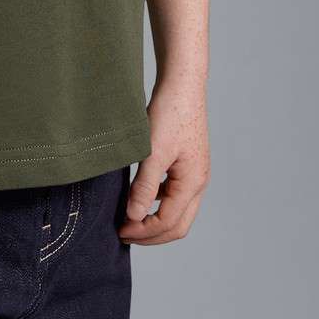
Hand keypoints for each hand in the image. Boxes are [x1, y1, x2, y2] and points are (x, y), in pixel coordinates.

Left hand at [117, 80, 209, 245]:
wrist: (182, 84)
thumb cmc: (170, 113)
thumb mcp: (153, 152)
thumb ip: (144, 187)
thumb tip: (134, 217)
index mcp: (192, 183)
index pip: (168, 223)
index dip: (143, 232)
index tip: (120, 230)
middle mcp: (198, 183)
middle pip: (178, 225)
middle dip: (151, 234)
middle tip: (124, 233)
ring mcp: (195, 174)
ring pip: (178, 212)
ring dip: (155, 221)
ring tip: (129, 220)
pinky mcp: (188, 165)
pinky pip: (175, 196)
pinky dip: (158, 205)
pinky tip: (140, 198)